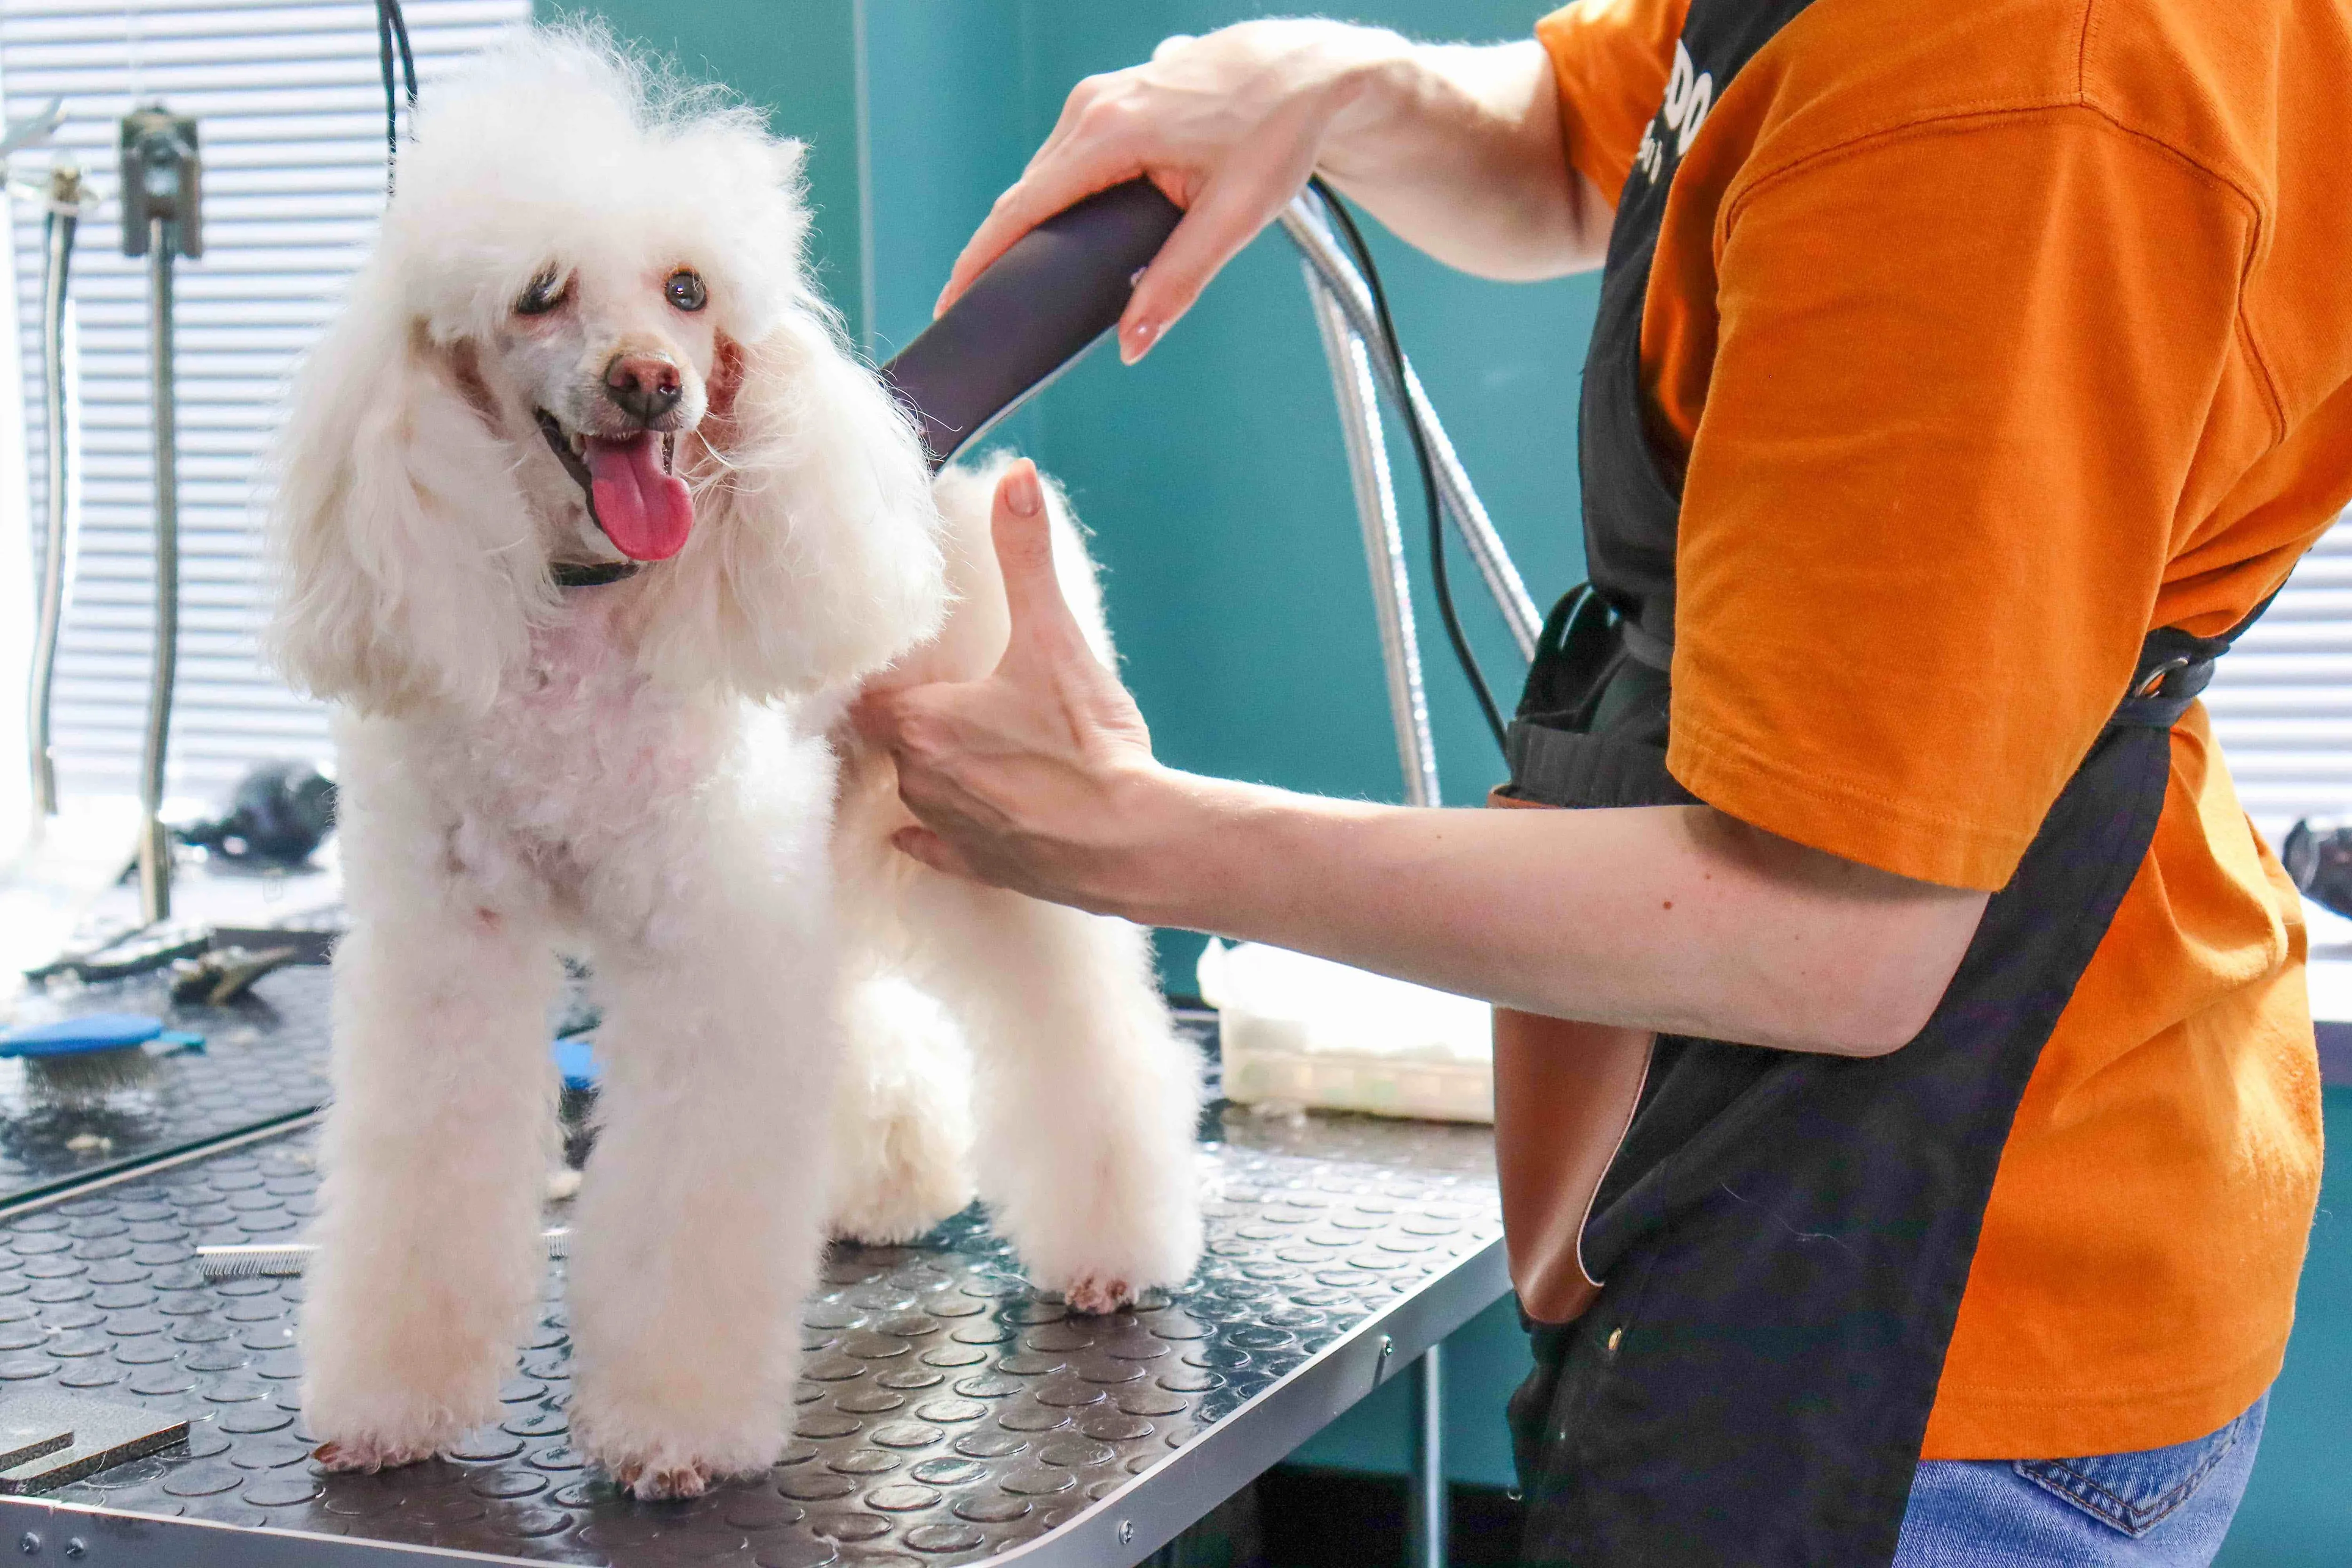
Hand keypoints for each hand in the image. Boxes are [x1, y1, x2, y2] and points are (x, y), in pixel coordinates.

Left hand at [851, 461, 1168, 910]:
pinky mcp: (980, 867)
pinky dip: (930, 836)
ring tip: (970, 747)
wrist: (1135, 840)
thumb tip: (1016, 477)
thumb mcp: (1056, 637)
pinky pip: (933, 848)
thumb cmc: (1088, 742)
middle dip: (917, 720)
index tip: (905, 667)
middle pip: (893, 740)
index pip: (869, 694)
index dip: (887, 678)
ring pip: (916, 790)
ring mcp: (948, 829)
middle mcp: (920, 779)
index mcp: (921, 723)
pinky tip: (921, 830)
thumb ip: (1026, 557)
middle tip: (949, 698)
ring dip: (935, 770)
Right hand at [937, 21, 1406, 363]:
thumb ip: (1178, 283)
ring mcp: (1101, 97)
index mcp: (1110, 133)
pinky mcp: (1115, 98)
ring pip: (1049, 175)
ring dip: (1038, 225)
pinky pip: (1070, 157)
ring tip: (1026, 281)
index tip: (952, 301)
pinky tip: (1072, 231)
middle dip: (1004, 251)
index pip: (1021, 208)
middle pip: (1027, 195)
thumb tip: (1132, 343)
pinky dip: (1063, 197)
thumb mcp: (1234, 217)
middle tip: (988, 310)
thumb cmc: (1280, 131)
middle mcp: (1093, 107)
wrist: (1311, 70)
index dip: (980, 260)